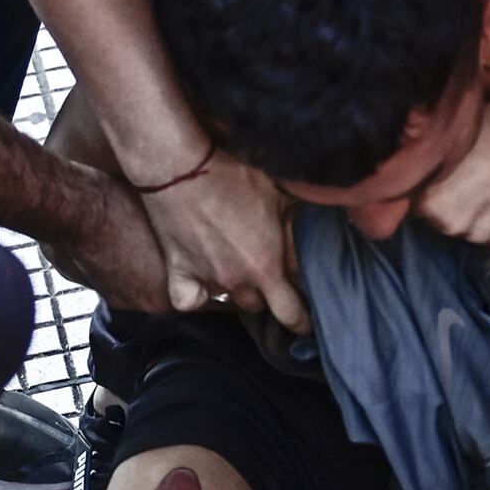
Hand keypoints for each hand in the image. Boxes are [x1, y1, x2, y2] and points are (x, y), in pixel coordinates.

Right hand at [144, 154, 307, 329]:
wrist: (181, 168)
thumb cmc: (232, 176)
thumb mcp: (278, 195)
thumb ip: (296, 226)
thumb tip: (311, 238)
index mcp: (266, 267)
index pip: (290, 314)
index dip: (301, 321)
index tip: (304, 321)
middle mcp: (237, 281)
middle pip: (258, 305)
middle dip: (266, 293)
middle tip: (266, 273)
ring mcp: (206, 279)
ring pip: (228, 300)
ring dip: (236, 289)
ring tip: (237, 268)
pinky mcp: (178, 272)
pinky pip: (188, 302)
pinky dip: (197, 296)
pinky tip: (202, 284)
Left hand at [417, 87, 489, 250]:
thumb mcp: (447, 138)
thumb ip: (425, 161)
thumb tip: (410, 166)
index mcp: (432, 203)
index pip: (413, 206)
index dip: (425, 191)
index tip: (435, 180)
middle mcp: (453, 225)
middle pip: (440, 221)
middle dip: (448, 205)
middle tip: (463, 181)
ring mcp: (482, 234)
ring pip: (466, 229)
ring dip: (472, 216)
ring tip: (484, 189)